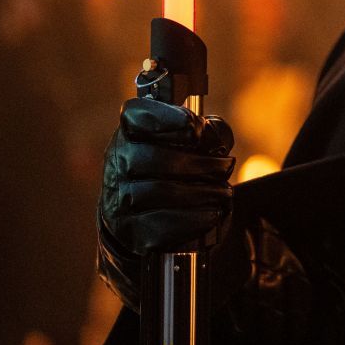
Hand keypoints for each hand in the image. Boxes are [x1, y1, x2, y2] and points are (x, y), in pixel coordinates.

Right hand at [99, 98, 235, 258]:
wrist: (141, 214)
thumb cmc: (172, 167)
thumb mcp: (188, 141)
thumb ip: (207, 130)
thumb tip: (217, 134)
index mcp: (130, 131)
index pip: (137, 115)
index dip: (168, 118)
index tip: (197, 127)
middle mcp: (118, 161)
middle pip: (155, 158)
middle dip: (199, 163)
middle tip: (226, 166)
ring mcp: (119, 197)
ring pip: (160, 191)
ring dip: (202, 192)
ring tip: (224, 192)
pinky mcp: (129, 229)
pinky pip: (162, 224)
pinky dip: (194, 219)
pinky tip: (212, 213)